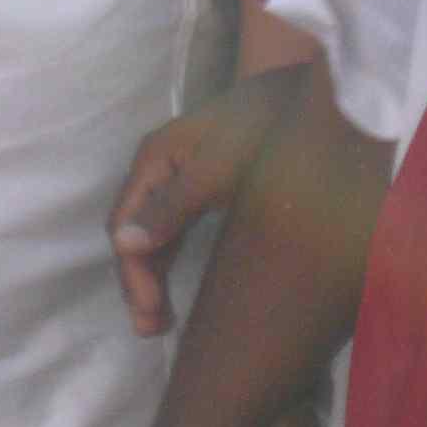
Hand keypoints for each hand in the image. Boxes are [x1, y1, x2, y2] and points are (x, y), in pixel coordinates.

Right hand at [110, 64, 305, 333]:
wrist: (303, 95)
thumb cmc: (260, 129)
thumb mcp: (217, 169)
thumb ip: (172, 207)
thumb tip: (123, 246)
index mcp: (154, 161)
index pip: (125, 225)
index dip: (133, 273)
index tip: (150, 315)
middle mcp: (159, 170)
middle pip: (134, 233)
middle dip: (139, 283)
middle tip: (152, 330)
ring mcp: (179, 178)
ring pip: (152, 235)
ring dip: (152, 277)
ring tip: (160, 322)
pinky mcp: (203, 188)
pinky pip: (173, 232)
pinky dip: (170, 263)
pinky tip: (178, 289)